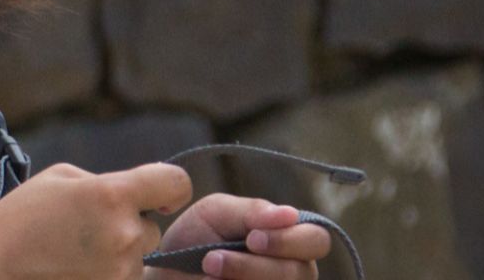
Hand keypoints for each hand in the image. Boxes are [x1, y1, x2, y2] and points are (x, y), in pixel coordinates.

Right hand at [0, 162, 192, 279]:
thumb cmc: (19, 220)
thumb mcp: (58, 179)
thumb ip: (103, 182)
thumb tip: (134, 194)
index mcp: (111, 195)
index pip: (174, 183)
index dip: (170, 187)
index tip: (158, 197)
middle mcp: (124, 235)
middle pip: (152, 228)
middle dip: (128, 226)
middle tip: (89, 228)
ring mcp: (120, 272)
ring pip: (137, 257)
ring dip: (117, 253)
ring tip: (75, 251)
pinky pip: (123, 278)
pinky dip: (106, 273)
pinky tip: (75, 268)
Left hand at [143, 194, 330, 279]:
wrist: (167, 274)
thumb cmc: (196, 238)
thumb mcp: (217, 213)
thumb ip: (252, 211)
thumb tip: (289, 214)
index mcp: (290, 240)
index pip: (316, 240)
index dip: (288, 240)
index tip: (252, 239)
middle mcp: (295, 272)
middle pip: (300, 273)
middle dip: (254, 266)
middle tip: (212, 259)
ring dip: (239, 278)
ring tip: (205, 271)